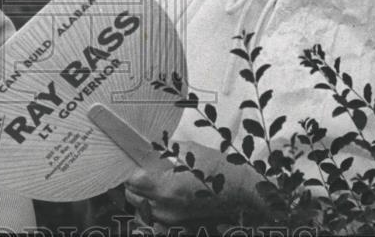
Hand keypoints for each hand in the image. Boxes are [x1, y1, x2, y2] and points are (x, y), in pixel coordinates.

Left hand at [123, 140, 258, 230]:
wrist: (242, 190)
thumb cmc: (218, 168)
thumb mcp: (188, 150)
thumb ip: (163, 151)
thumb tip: (146, 150)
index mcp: (166, 189)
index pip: (132, 181)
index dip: (132, 169)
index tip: (137, 161)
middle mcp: (166, 209)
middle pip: (132, 197)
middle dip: (135, 183)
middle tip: (145, 169)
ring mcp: (172, 220)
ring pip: (142, 210)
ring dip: (142, 196)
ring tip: (154, 182)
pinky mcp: (179, 225)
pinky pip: (154, 218)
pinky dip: (152, 208)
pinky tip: (162, 196)